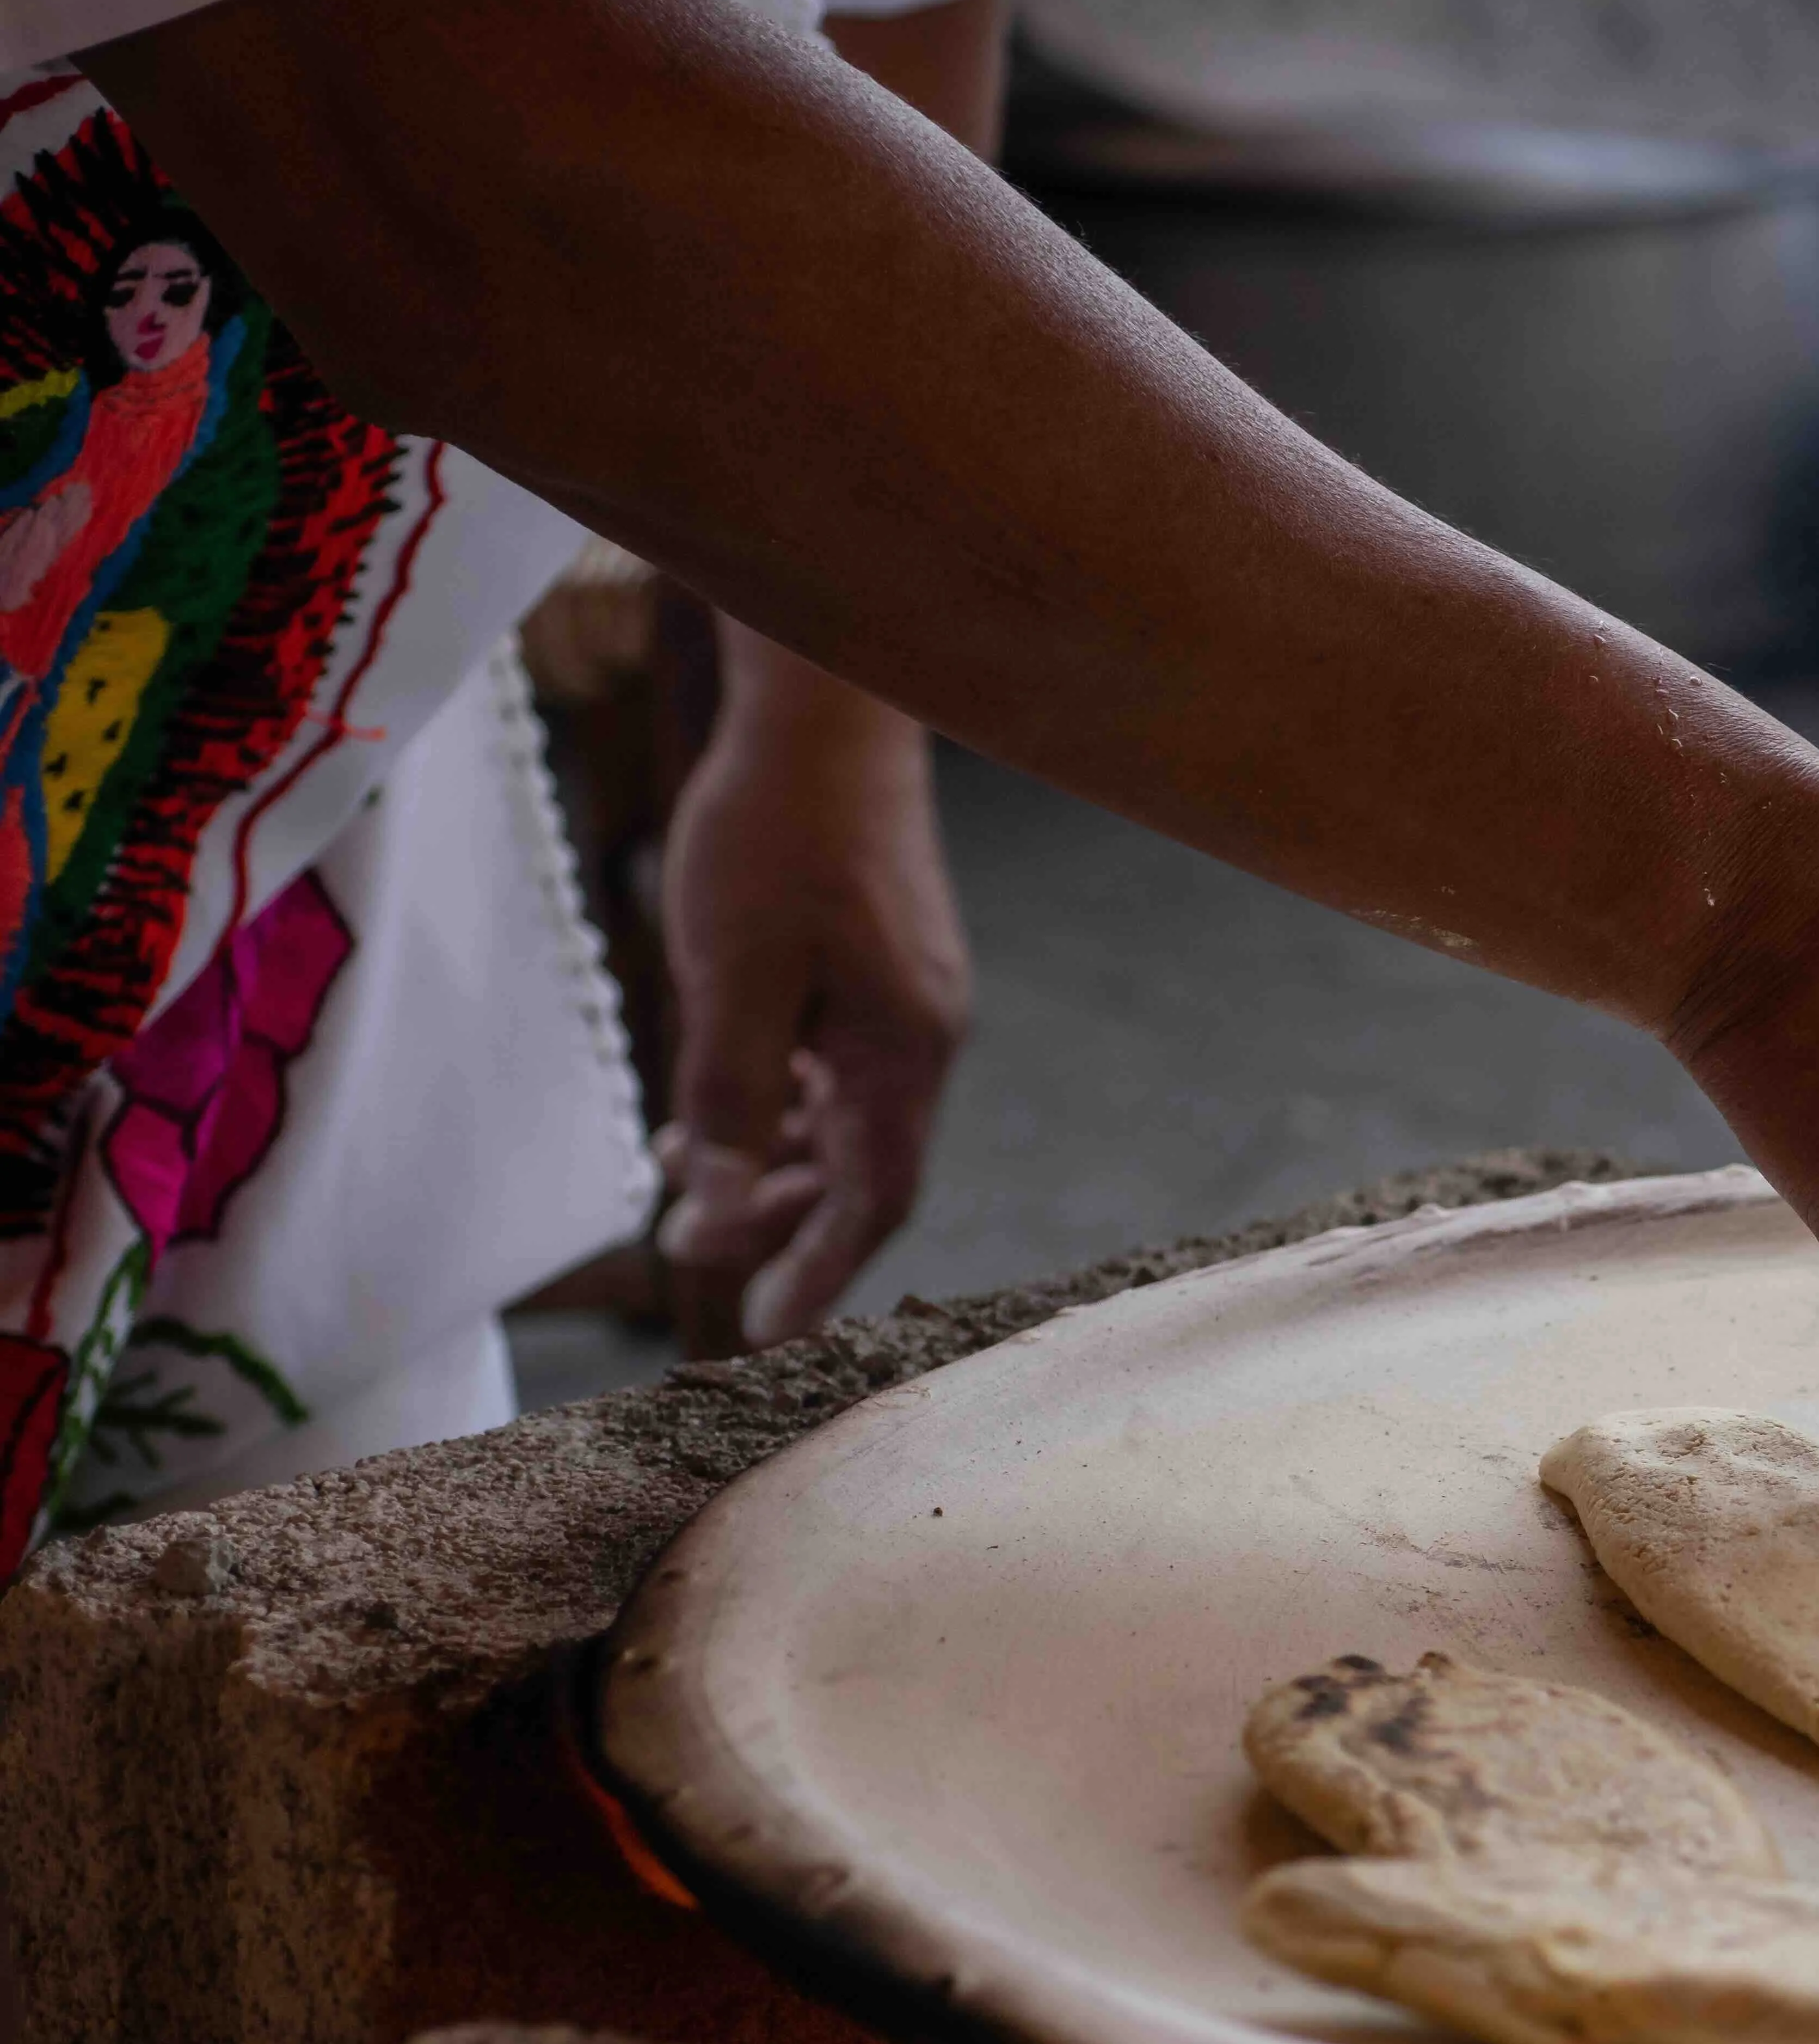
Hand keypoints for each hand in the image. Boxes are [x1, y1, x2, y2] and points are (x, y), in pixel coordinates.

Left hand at [655, 634, 970, 1352]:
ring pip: (838, 1119)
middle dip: (773, 1216)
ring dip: (764, 1157)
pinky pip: (831, 1067)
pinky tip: (713, 1094)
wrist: (825, 714)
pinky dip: (775, 1100)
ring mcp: (904, 999)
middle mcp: (919, 1035)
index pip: (873, 1199)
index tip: (765, 1329)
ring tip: (674, 1164)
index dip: (818, 1270)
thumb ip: (728, 1091)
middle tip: (681, 1238)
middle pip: (857, 1168)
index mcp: (901, 1049)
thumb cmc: (778, 833)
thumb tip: (714, 1194)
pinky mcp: (878, 967)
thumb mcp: (732, 970)